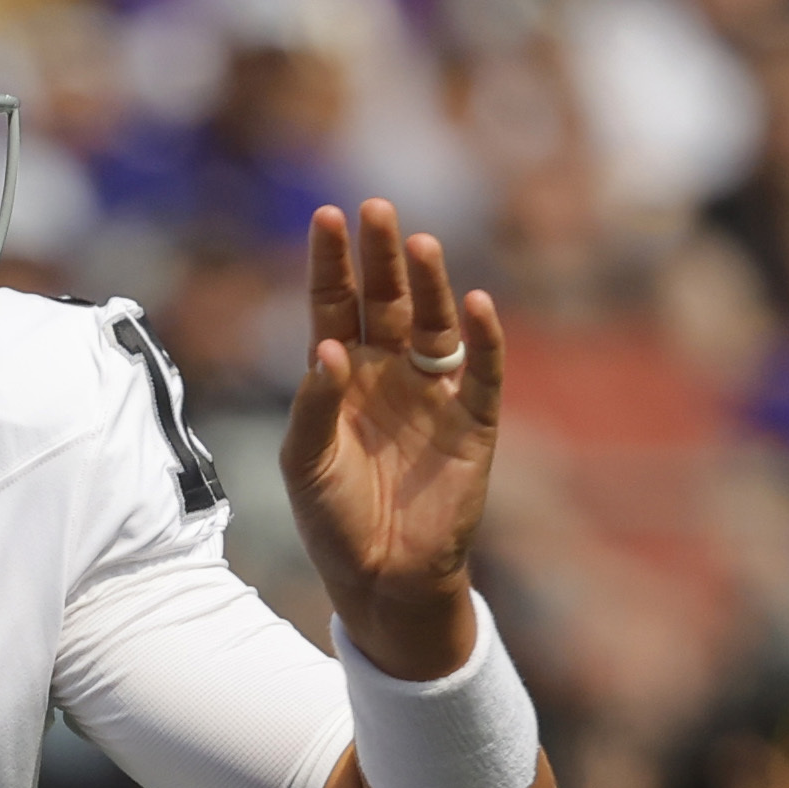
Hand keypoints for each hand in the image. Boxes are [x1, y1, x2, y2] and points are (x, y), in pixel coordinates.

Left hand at [281, 199, 507, 680]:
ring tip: (421, 246)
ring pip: (434, 324)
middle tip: (377, 209)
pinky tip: (476, 304)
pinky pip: (482, 371)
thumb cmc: (332, 519)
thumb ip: (313, 404)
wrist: (382, 578)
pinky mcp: (473, 422)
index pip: (333, 303)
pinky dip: (484, 338)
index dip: (331, 262)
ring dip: (430, 285)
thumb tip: (328, 347)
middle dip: (381, 256)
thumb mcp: (304, 462)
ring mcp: (432, 394)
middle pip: (384, 300)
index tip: (326, 216)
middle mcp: (387, 373)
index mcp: (339, 375)